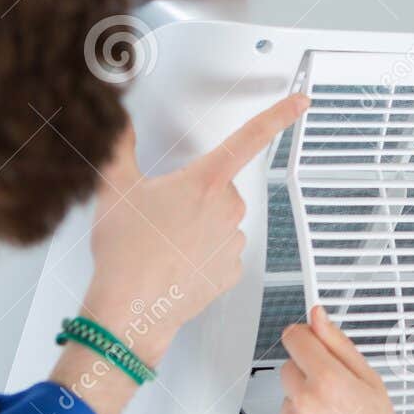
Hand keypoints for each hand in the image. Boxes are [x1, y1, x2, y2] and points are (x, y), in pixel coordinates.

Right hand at [78, 93, 308, 371]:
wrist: (131, 310)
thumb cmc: (125, 253)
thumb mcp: (113, 187)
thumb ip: (119, 146)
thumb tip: (120, 126)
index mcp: (206, 181)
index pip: (250, 136)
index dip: (279, 115)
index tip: (300, 103)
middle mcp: (228, 209)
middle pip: (218, 188)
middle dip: (194, 195)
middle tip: (160, 213)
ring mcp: (233, 242)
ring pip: (219, 222)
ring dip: (197, 227)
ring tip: (161, 243)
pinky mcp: (232, 272)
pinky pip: (221, 254)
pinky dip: (202, 256)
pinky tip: (175, 263)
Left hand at [271, 307, 413, 413]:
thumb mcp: (371, 383)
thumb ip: (340, 346)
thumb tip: (319, 317)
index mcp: (328, 379)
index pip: (295, 338)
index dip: (304, 338)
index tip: (311, 344)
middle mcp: (304, 400)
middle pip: (289, 368)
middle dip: (308, 376)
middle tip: (335, 397)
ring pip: (288, 398)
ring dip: (304, 405)